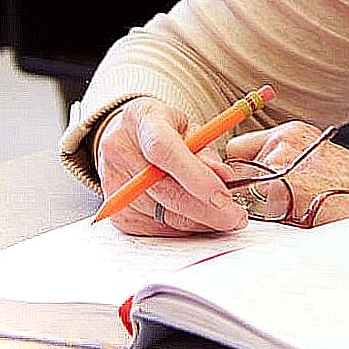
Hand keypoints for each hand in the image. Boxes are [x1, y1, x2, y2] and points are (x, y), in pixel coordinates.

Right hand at [95, 97, 246, 235]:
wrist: (127, 135)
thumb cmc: (166, 128)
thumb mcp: (190, 127)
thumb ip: (207, 152)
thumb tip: (224, 178)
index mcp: (143, 119)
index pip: (164, 150)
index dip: (195, 176)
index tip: (223, 196)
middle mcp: (120, 150)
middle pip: (163, 190)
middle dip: (206, 209)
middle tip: (235, 217)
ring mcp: (113, 182)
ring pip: (161, 215)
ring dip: (197, 221)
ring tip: (222, 217)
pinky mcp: (116, 211)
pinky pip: (154, 228)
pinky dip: (181, 227)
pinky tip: (197, 218)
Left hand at [223, 121, 348, 226]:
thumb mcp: (318, 156)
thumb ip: (285, 158)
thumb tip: (251, 173)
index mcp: (290, 132)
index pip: (238, 148)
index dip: (244, 168)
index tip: (252, 181)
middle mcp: (281, 143)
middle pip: (235, 171)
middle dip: (248, 187)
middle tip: (280, 198)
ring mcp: (279, 166)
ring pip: (245, 194)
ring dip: (261, 205)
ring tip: (298, 206)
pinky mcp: (281, 191)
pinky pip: (259, 213)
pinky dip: (274, 219)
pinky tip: (302, 215)